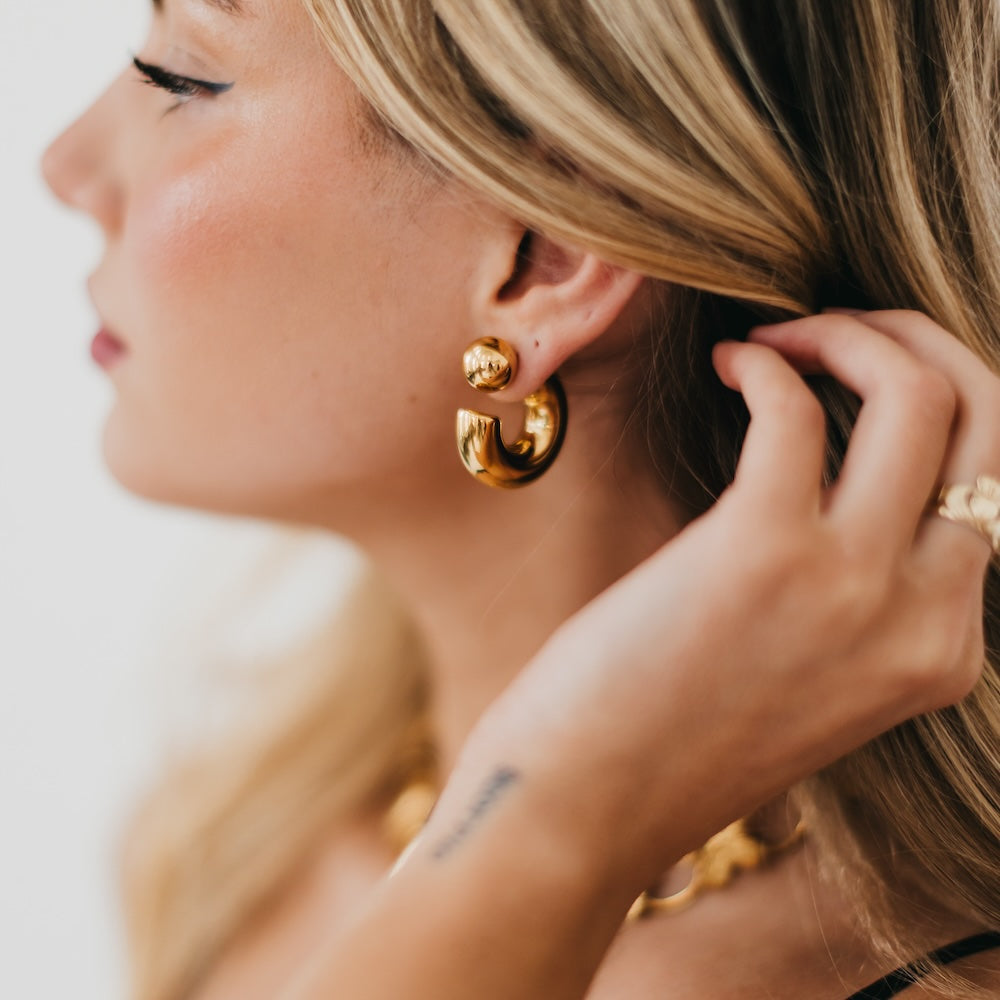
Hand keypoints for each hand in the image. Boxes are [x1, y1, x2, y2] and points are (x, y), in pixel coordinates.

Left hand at [476, 309, 994, 890]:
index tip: (857, 380)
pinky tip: (726, 366)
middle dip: (917, 343)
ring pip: (919, 394)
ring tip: (778, 337)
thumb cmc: (672, 732)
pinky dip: (765, 363)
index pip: (993, 485)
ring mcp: (852, 583)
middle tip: (838, 326)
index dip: (933, 407)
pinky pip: (795, 407)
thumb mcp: (807, 674)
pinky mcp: (763, 549)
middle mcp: (923, 618)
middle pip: (988, 420)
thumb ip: (856, 594)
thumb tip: (838, 469)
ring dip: (849, 332)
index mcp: (942, 650)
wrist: (587, 805)